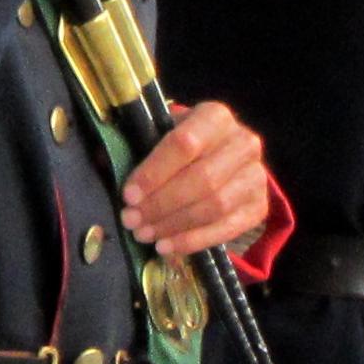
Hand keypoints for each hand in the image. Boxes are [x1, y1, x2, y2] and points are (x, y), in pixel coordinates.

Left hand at [122, 100, 271, 259]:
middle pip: (201, 179)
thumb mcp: (161, 136)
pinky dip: (193, 241)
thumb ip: (134, 148)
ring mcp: (256, 176)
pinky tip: (167, 247)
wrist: (223, 159)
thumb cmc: (183, 148)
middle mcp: (243, 143)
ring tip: (144, 234)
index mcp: (215, 117)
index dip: (154, 172)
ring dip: (174, 225)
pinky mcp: (259, 206)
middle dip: (161, 204)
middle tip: (132, 220)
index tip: (128, 195)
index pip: (184, 144)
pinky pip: (227, 229)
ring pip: (214, 206)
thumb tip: (104, 164)